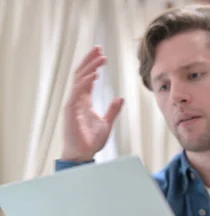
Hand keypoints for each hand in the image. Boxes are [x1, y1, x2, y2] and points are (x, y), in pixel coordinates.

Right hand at [61, 46, 123, 161]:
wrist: (83, 155)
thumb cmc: (91, 141)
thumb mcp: (107, 122)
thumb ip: (112, 109)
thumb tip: (120, 98)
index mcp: (83, 100)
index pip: (87, 78)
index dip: (93, 65)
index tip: (101, 55)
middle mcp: (76, 99)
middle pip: (81, 74)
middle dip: (90, 60)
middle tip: (99, 48)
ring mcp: (72, 103)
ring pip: (79, 79)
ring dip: (90, 67)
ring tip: (100, 57)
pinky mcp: (71, 110)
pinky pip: (77, 91)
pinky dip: (86, 82)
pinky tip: (95, 74)